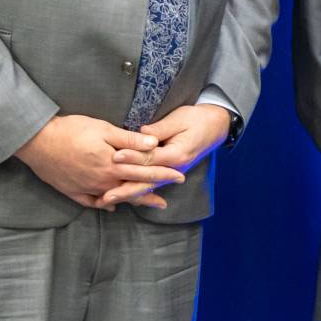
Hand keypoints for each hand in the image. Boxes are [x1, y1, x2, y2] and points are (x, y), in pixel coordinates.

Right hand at [17, 114, 183, 208]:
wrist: (36, 142)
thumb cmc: (70, 131)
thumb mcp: (103, 129)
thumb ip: (129, 139)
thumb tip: (154, 144)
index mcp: (112, 166)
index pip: (145, 171)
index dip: (164, 174)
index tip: (180, 176)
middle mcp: (102, 182)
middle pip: (133, 188)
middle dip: (154, 191)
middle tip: (169, 197)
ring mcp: (87, 189)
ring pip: (116, 198)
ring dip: (133, 200)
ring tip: (149, 205)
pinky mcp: (72, 191)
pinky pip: (92, 202)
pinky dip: (105, 204)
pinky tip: (112, 207)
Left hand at [103, 104, 231, 209]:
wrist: (215, 126)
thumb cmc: (197, 119)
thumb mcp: (180, 119)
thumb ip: (160, 128)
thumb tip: (141, 132)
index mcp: (177, 154)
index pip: (150, 158)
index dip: (132, 157)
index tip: (115, 156)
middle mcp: (174, 168)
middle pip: (146, 181)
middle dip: (125, 189)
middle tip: (105, 195)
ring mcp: (172, 173)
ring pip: (147, 187)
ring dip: (127, 195)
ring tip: (108, 201)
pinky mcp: (168, 173)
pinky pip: (150, 185)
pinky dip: (136, 193)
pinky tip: (122, 197)